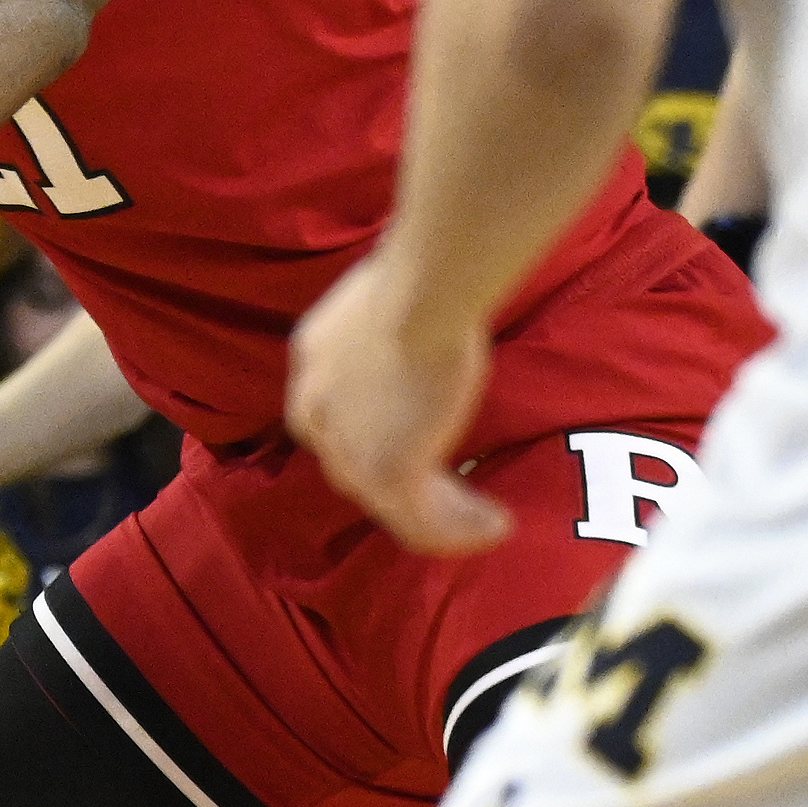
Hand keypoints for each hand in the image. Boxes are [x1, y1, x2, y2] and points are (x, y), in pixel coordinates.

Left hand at [282, 249, 506, 554]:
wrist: (423, 294)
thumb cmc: (419, 276)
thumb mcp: (384, 297)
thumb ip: (389, 322)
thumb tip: (423, 313)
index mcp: (312, 365)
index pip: (331, 420)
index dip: (369, 438)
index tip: (416, 444)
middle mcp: (317, 412)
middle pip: (354, 468)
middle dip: (403, 484)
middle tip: (450, 494)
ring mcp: (348, 448)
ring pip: (391, 502)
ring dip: (443, 515)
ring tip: (485, 523)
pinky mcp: (387, 471)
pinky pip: (422, 520)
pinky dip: (459, 530)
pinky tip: (495, 527)